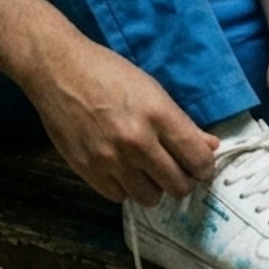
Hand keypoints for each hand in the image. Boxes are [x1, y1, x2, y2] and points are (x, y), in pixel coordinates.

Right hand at [23, 35, 218, 205]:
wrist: (58, 70)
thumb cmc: (108, 72)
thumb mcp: (152, 89)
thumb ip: (182, 123)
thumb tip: (210, 146)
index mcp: (158, 115)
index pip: (197, 160)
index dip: (204, 167)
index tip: (199, 167)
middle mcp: (136, 142)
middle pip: (178, 186)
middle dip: (181, 180)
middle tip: (174, 169)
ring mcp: (110, 160)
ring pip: (150, 198)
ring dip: (152, 186)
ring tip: (145, 168)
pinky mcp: (87, 170)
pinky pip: (119, 196)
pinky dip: (124, 186)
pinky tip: (120, 168)